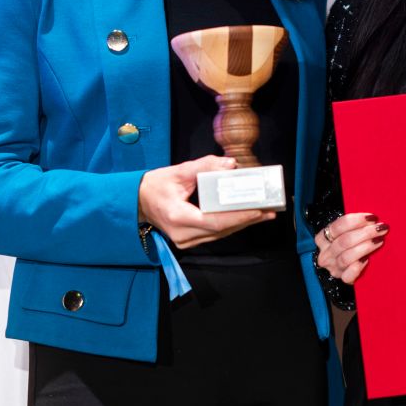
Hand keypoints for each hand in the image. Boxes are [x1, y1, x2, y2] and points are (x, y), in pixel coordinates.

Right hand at [137, 156, 275, 248]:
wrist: (135, 202)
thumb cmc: (154, 186)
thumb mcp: (177, 171)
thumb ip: (204, 166)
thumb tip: (231, 164)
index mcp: (178, 217)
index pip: (214, 221)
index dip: (238, 216)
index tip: (258, 210)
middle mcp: (182, 234)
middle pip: (221, 230)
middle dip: (247, 220)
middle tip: (270, 210)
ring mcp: (185, 241)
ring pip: (219, 234)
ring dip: (242, 224)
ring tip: (264, 214)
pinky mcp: (188, 240)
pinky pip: (214, 234)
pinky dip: (230, 225)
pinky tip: (246, 218)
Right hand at [315, 212, 386, 283]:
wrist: (350, 265)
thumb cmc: (351, 243)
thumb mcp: (347, 231)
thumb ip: (355, 225)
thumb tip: (372, 217)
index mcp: (323, 238)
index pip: (337, 226)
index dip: (356, 220)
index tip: (372, 217)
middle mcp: (326, 253)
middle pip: (344, 241)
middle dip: (365, 233)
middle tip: (380, 228)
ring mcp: (333, 267)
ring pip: (347, 257)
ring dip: (365, 247)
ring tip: (379, 240)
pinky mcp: (343, 278)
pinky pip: (349, 275)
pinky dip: (358, 267)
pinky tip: (367, 260)